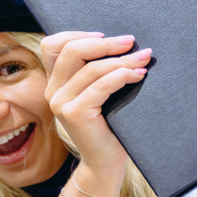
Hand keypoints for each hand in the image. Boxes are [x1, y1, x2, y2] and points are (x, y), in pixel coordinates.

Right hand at [40, 32, 147, 179]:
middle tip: (131, 42)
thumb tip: (121, 42)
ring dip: (121, 60)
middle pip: (71, 50)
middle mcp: (52, 91)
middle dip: (105, 43)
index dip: (78, 34)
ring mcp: (60, 103)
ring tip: (143, 58)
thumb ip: (94, 72)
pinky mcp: (74, 114)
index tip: (106, 36)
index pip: (52, 44)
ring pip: (90, 68)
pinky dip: (121, 76)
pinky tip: (137, 75)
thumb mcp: (96, 93)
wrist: (104, 163)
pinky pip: (100, 86)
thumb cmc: (107, 126)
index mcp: (54, 82)